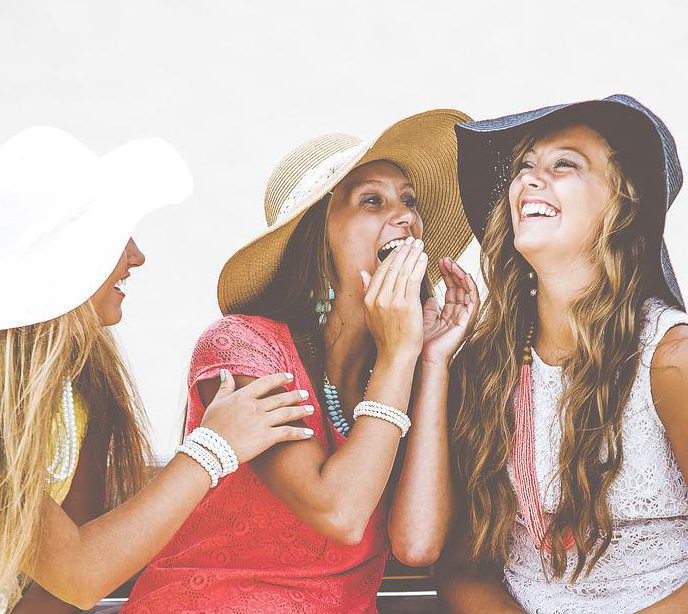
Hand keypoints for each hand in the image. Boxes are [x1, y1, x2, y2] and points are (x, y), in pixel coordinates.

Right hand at [200, 371, 313, 462]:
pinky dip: (300, 433)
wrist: (209, 450)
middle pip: (280, 398)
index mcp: (243, 396)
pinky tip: (309, 433)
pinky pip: (287, 433)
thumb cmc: (210, 428)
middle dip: (295, 395)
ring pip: (287, 413)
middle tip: (305, 394)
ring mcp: (261, 422)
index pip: (266, 383)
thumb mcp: (216, 403)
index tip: (290, 376)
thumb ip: (225, 387)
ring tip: (311, 409)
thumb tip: (226, 372)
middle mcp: (255, 407)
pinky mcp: (266, 438)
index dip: (280, 378)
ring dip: (301, 411)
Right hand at [360, 237, 426, 361]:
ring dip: (412, 255)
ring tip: (419, 245)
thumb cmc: (387, 337)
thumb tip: (362, 272)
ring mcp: (392, 301)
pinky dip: (419, 266)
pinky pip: (413, 279)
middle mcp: (378, 298)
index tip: (399, 247)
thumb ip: (367, 291)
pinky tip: (424, 258)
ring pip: (403, 271)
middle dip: (402, 251)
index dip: (390, 256)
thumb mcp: (370, 314)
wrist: (396, 355)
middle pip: (392, 268)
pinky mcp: (407, 305)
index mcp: (369, 299)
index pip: (380, 271)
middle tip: (412, 240)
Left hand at [421, 257, 478, 365]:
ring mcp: (463, 317)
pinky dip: (471, 287)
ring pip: (467, 291)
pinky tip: (465, 276)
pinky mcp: (467, 321)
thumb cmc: (421, 342)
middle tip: (445, 258)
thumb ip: (427, 306)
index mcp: (448, 312)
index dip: (446, 274)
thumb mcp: (422, 317)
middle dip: (453, 271)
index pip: (450, 288)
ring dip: (460, 276)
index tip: (439, 261)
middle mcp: (457, 314)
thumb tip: (428, 295)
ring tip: (452, 263)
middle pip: (459, 287)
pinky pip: (473, 301)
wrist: (423, 358)